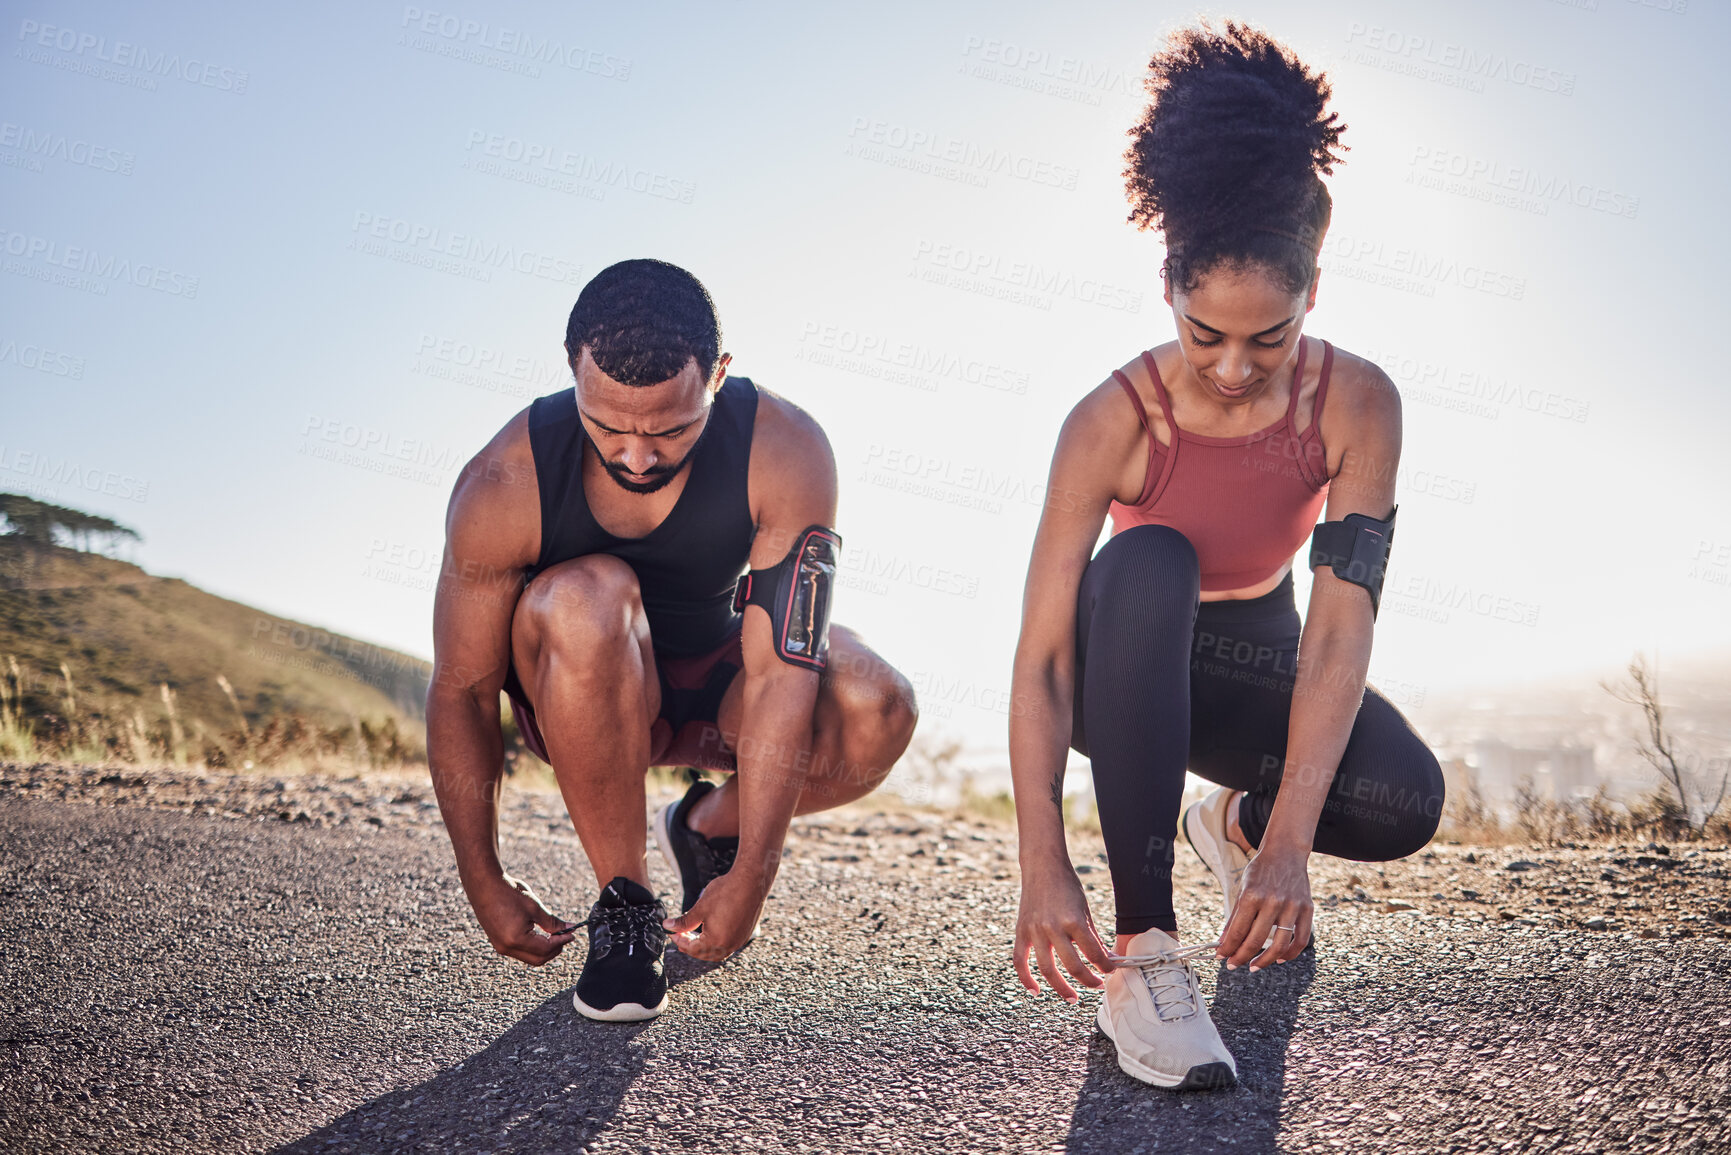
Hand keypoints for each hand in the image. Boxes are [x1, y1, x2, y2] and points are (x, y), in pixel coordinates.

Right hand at [469, 873, 576, 965]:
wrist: (484, 884)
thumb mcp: (534, 907)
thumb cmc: (508, 892)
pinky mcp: (498, 942)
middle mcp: (506, 948)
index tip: (572, 933)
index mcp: (516, 939)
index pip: (546, 949)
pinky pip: (520, 951)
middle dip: (554, 949)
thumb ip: (552, 922)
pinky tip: (541, 934)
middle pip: (538, 959)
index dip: (561, 942)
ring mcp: (500, 946)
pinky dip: (533, 946)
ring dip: (544, 949)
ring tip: (555, 934)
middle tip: (566, 936)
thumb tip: (569, 928)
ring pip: (529, 957)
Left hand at [661, 867, 765, 961]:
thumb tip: (668, 926)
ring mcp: (740, 940)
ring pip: (717, 951)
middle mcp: (730, 945)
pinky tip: (711, 930)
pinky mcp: (746, 932)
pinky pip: (728, 943)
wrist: (751, 880)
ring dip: (704, 946)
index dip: (679, 940)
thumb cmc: (726, 892)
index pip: (692, 948)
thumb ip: (683, 921)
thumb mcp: (700, 908)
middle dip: (691, 946)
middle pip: (705, 954)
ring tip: (694, 936)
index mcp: (717, 941)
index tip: (672, 932)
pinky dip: (717, 941)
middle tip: (680, 936)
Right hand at [1013, 863, 1113, 1002]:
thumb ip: (1092, 936)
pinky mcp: (1021, 931)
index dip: (1105, 966)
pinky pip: (1020, 961)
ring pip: (1047, 970)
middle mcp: (1053, 928)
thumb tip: (1103, 959)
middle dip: (1088, 980)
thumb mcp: (1085, 909)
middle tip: (1097, 985)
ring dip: (1061, 988)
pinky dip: (1026, 979)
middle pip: (1072, 966)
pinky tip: (1036, 991)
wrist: (1042, 866)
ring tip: (1073, 998)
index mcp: (1073, 920)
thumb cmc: (1067, 885)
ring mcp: (1034, 931)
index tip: (1110, 971)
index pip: (1093, 953)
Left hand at [1217, 845, 1312, 971]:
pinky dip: (1290, 954)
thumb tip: (1223, 943)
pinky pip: (1300, 940)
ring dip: (1264, 961)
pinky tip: (1278, 959)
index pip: (1237, 930)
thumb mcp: (1242, 889)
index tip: (1221, 957)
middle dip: (1241, 957)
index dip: (1227, 948)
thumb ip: (1234, 917)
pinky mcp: (1307, 910)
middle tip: (1233, 965)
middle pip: (1255, 940)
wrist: (1286, 853)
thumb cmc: (1260, 871)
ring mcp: (1292, 906)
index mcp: (1252, 895)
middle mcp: (1272, 901)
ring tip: (1254, 966)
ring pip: (1279, 945)